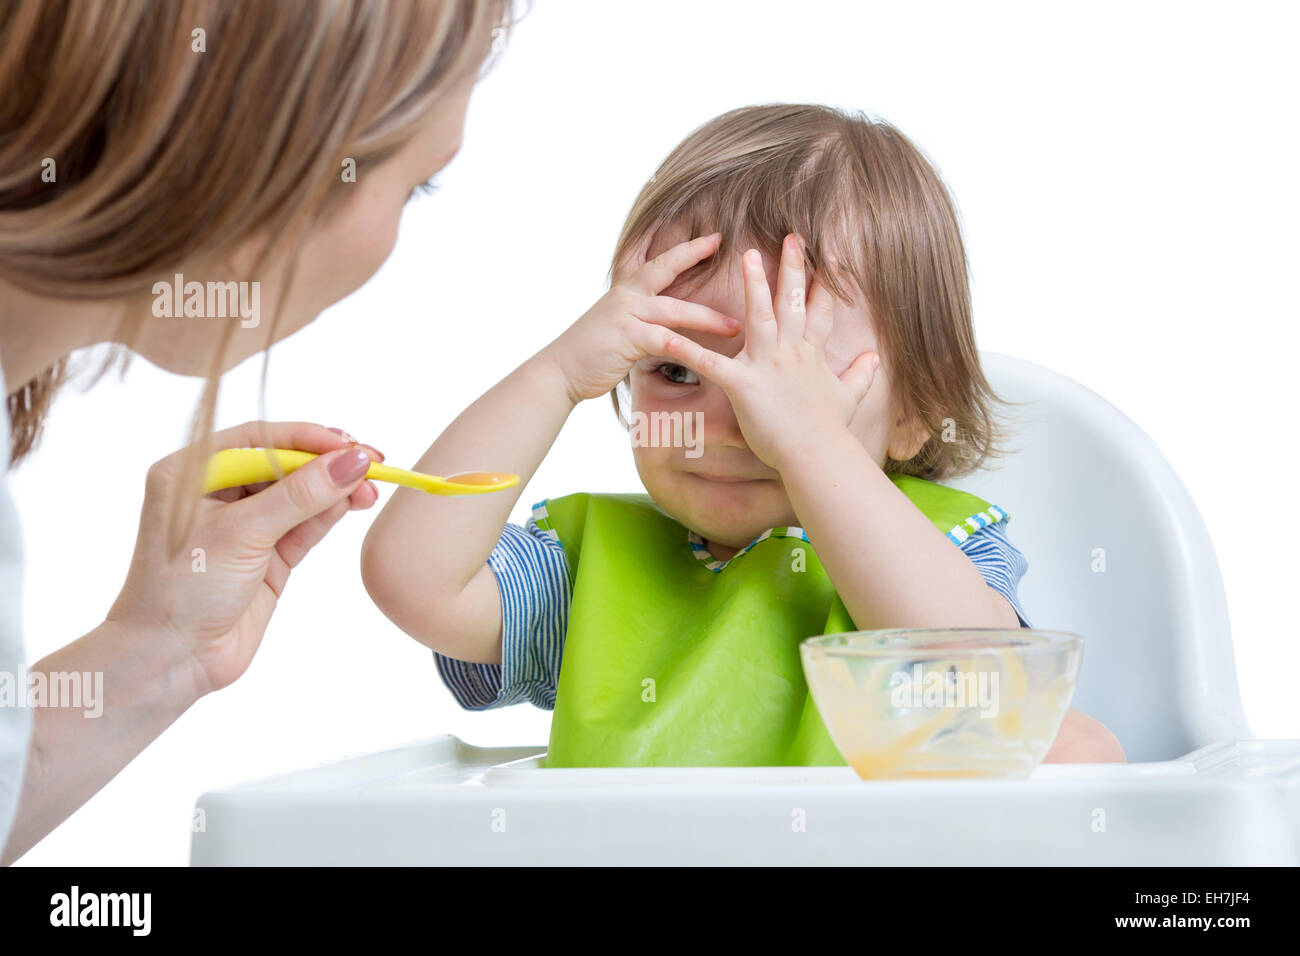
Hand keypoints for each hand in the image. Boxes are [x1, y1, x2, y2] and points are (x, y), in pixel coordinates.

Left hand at [106, 421, 382, 694]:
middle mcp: (217, 493)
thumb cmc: (181, 590)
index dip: (306, 437)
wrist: (170, 660)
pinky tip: (353, 503)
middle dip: (327, 463)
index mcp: (192, 472)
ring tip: (370, 488)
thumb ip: (300, 495)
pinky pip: (306, 525)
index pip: (258, 438)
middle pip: (284, 463)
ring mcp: (246, 527)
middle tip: (371, 461)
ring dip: (336, 489)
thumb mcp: (241, 533)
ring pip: (301, 495)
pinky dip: (330, 514)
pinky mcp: (268, 556)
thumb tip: (353, 460)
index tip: (348, 443)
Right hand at [542, 232, 740, 403]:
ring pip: (674, 309)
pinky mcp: (626, 337)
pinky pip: (662, 340)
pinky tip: (705, 353)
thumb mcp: (617, 327)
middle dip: (695, 254)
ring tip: (734, 325)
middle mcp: (626, 296)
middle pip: (666, 268)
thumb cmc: (590, 354)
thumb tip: (664, 326)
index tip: (712, 237)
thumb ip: (640, 320)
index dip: (685, 248)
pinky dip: (683, 346)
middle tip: (725, 243)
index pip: (658, 261)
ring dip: (707, 318)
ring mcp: (625, 314)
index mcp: (626, 291)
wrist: (559, 371)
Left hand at [662, 234, 878, 470]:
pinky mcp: (743, 384)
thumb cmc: (830, 430)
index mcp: (812, 354)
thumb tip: (875, 358)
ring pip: (759, 315)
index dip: (828, 281)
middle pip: (792, 301)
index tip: (832, 255)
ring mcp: (767, 365)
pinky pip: (709, 364)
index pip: (821, 310)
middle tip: (790, 237)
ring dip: (753, 284)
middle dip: (792, 267)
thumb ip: (861, 375)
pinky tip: (667, 335)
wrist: (818, 455)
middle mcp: (791, 352)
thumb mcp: (850, 397)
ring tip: (747, 255)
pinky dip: (687, 350)